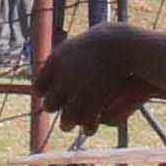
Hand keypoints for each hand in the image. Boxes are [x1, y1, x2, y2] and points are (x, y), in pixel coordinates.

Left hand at [31, 35, 146, 128]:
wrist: (126, 43)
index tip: (53, 94)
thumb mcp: (79, 42)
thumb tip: (54, 60)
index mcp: (56, 61)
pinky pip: (87, 125)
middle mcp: (64, 78)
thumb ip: (65, 54)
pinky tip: (91, 126)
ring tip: (71, 124)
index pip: (39, 88)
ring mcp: (80, 92)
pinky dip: (89, 128)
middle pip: (50, 106)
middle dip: (56, 108)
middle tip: (63, 108)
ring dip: (69, 124)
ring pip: (66, 120)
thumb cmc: (105, 38)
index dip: (45, 94)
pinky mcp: (96, 103)